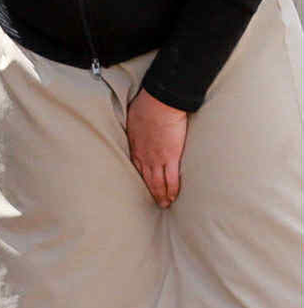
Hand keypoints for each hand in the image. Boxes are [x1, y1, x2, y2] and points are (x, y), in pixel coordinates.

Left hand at [126, 88, 188, 207]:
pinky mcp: (171, 157)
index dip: (140, 177)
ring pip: (157, 182)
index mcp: (134, 146)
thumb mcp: (134, 118)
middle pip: (145, 178)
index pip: (136, 167)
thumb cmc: (147, 105)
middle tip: (154, 202)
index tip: (142, 185)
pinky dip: (172, 190)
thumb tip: (137, 124)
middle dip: (150, 192)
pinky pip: (171, 179)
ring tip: (164, 204)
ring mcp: (156, 158)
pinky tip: (174, 197)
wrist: (159, 103)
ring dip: (161, 195)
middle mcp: (143, 156)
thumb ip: (137, 126)